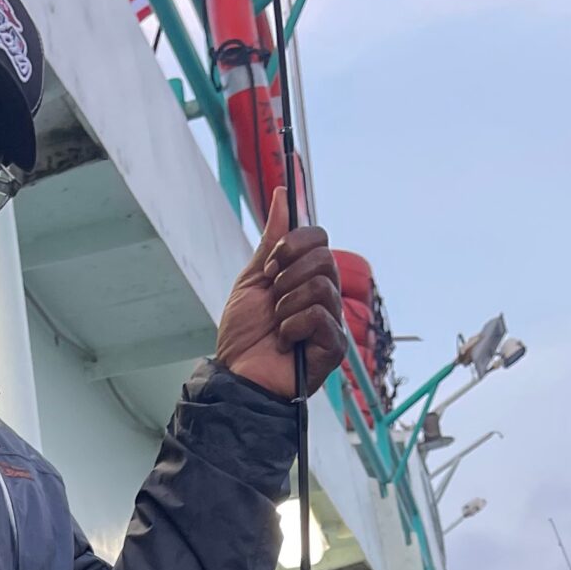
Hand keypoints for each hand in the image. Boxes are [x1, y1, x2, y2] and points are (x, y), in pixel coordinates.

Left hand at [215, 191, 347, 400]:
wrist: (236, 375)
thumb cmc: (244, 335)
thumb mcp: (253, 279)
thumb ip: (272, 241)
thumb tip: (282, 194)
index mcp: (306, 277)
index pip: (319, 238)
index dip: (293, 245)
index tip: (270, 268)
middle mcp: (324, 296)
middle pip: (324, 258)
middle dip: (288, 275)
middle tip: (273, 298)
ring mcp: (331, 321)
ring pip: (321, 285)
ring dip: (288, 304)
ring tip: (277, 324)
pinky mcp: (333, 347)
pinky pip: (319, 315)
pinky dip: (293, 326)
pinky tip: (285, 341)